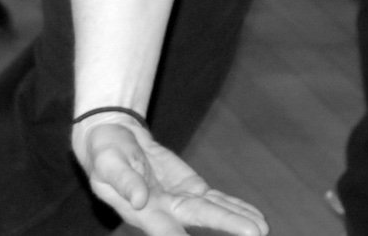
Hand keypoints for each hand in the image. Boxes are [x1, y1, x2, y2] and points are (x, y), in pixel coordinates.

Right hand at [75, 119, 267, 235]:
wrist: (115, 140)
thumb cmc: (105, 153)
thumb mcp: (107, 161)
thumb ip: (123, 181)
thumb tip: (139, 199)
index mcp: (142, 210)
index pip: (165, 229)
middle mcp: (166, 211)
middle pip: (202, 219)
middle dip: (229, 225)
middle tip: (255, 234)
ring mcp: (180, 201)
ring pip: (214, 211)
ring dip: (238, 220)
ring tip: (262, 230)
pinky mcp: (190, 190)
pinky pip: (216, 200)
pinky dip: (235, 207)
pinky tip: (254, 218)